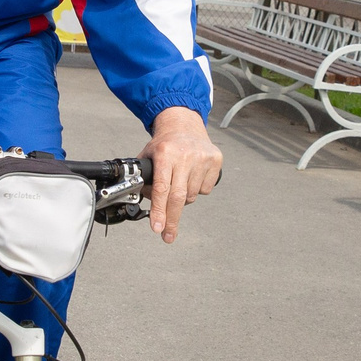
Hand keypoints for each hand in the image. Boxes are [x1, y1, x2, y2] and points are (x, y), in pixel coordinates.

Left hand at [145, 106, 221, 243]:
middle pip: (178, 197)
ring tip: (179, 183)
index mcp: (164, 153)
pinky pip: (205, 190)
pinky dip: (197, 190)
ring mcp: (202, 158)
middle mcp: (184, 155)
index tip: (157, 228)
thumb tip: (146, 203)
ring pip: (192, 196)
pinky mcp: (215, 160)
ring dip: (183, 199)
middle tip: (167, 236)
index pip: (162, 189)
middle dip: (172, 220)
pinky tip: (192, 176)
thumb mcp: (148, 156)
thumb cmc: (165, 143)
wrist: (184, 124)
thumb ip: (144, 179)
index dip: (159, 211)